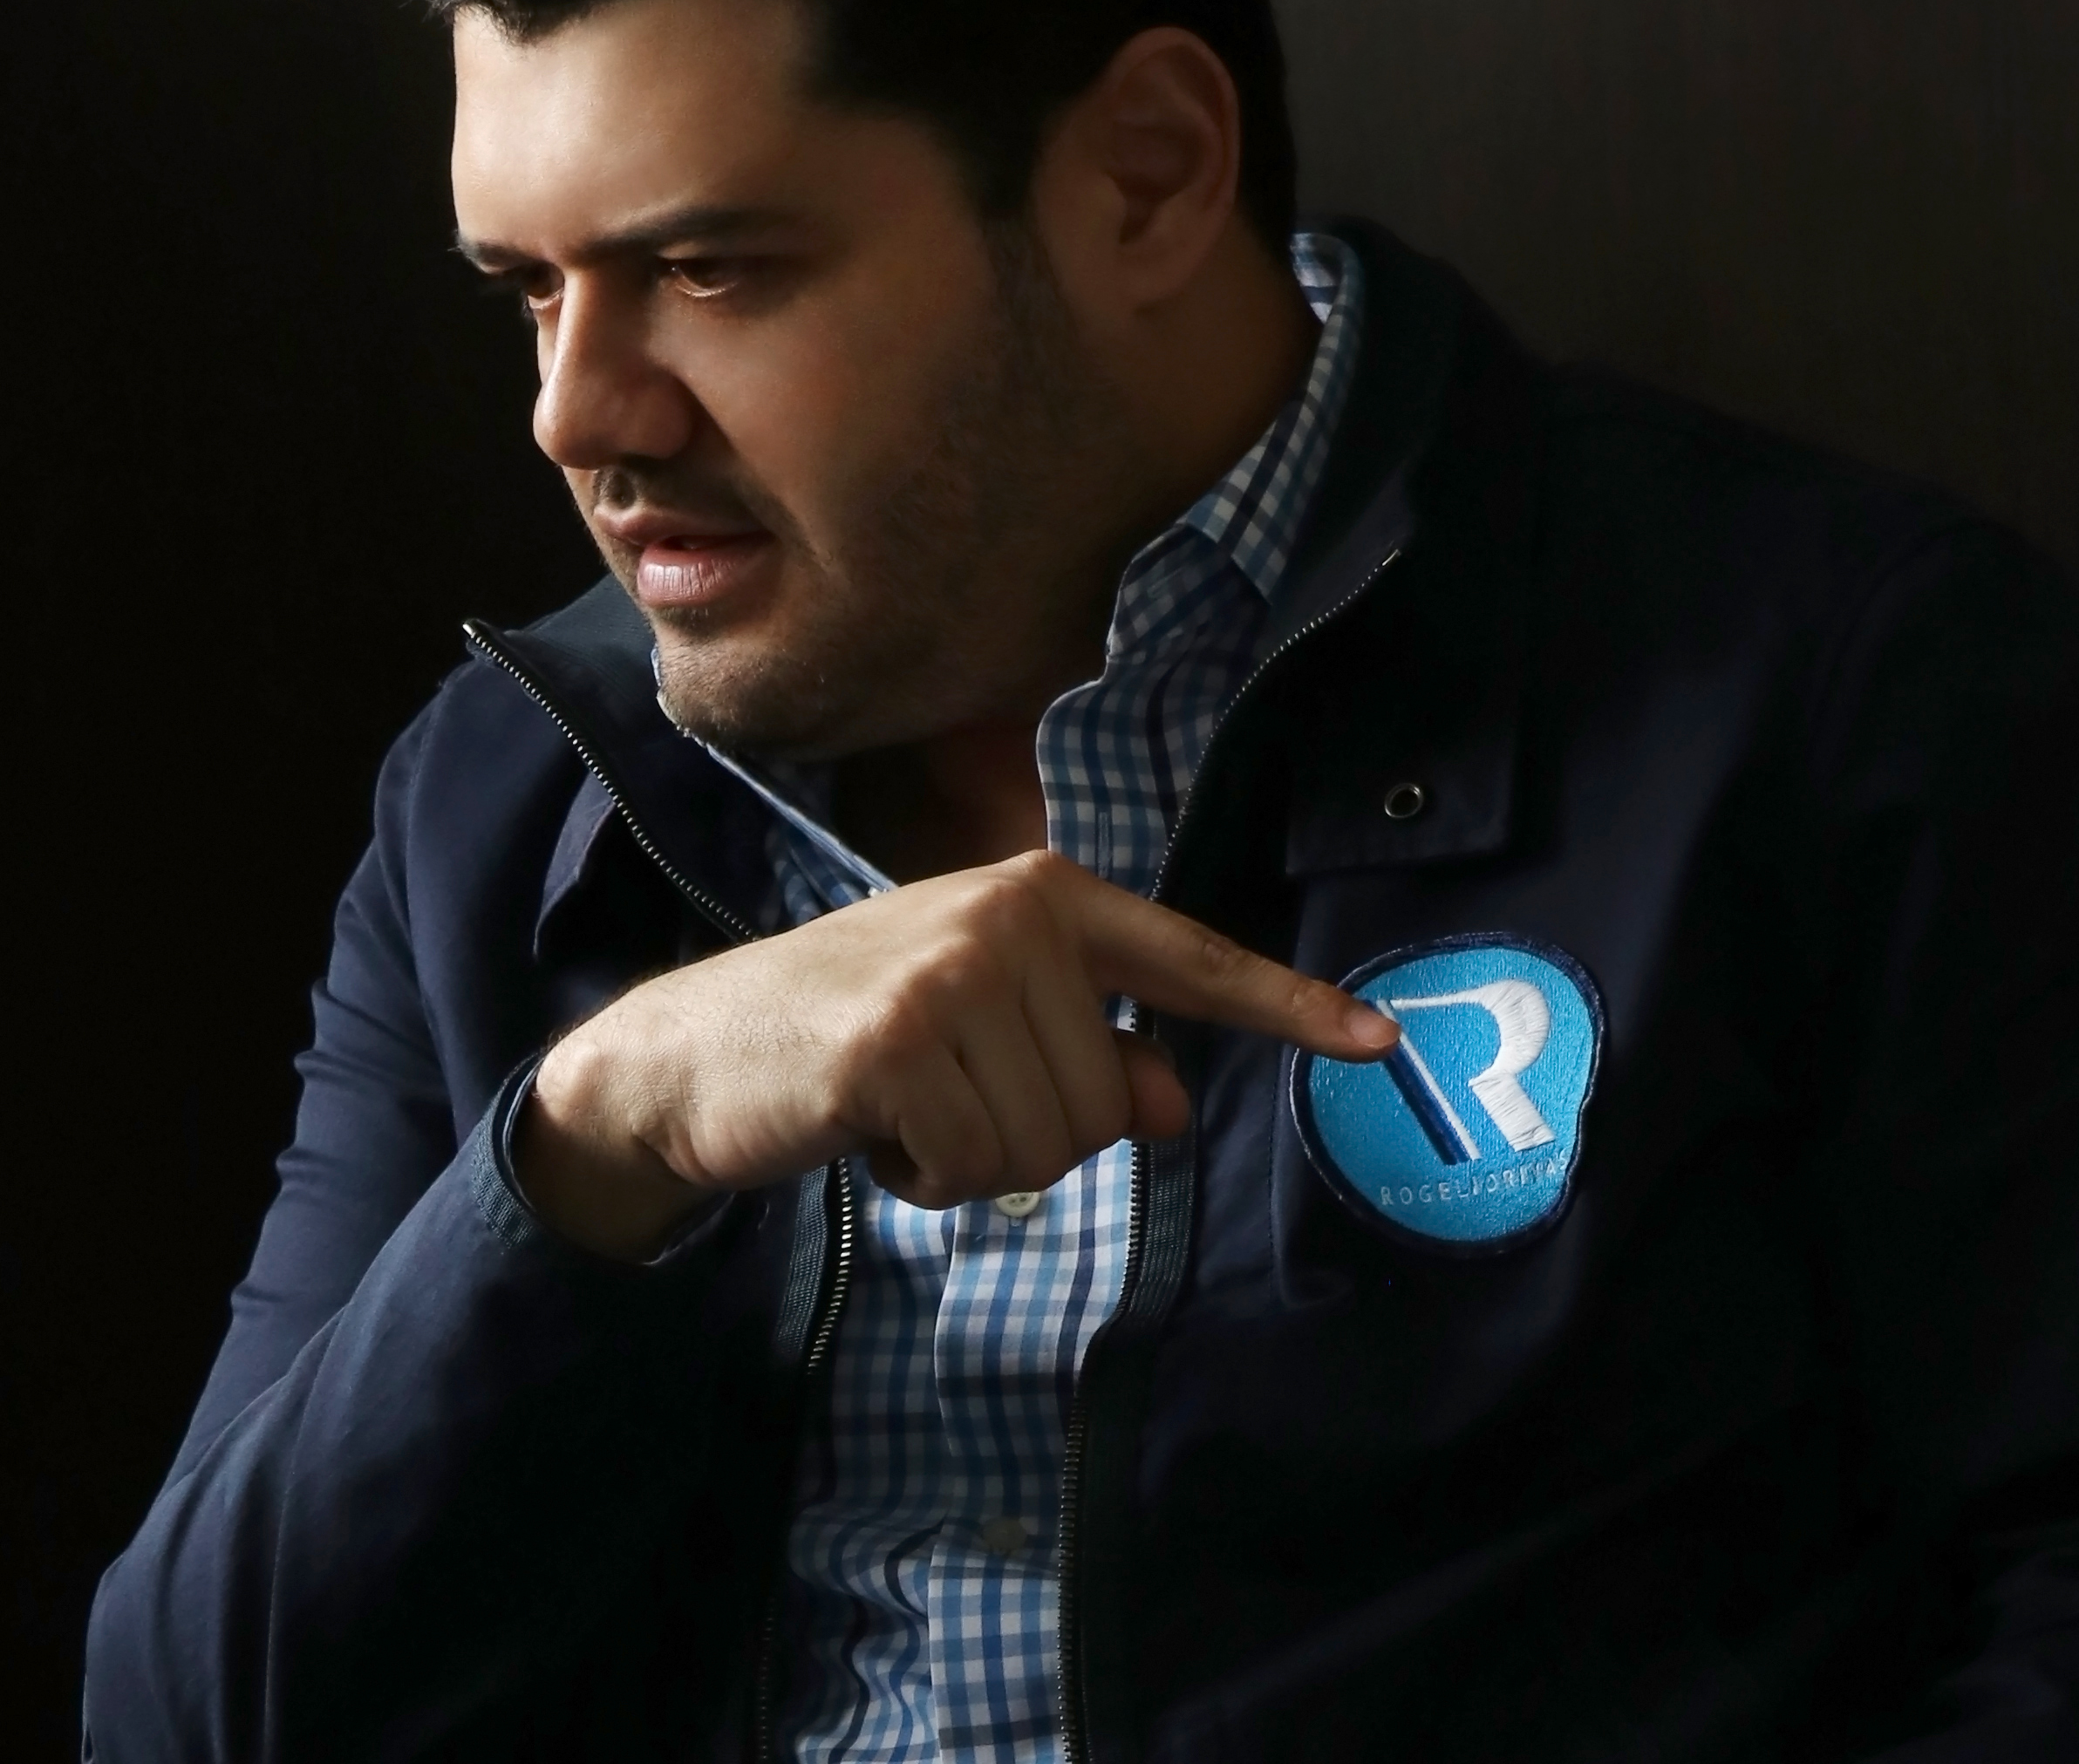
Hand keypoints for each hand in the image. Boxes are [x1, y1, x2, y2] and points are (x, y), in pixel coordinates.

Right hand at [513, 848, 1396, 1257]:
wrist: (698, 1050)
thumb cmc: (852, 1035)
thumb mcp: (980, 1028)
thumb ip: (1086, 1054)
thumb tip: (1172, 1100)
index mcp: (1043, 899)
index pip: (1187, 959)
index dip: (1287, 1008)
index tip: (1380, 1041)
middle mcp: (1010, 917)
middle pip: (1108, 1102)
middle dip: (1027, 1132)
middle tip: (937, 1094)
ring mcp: (953, 972)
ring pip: (1051, 1143)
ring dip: (975, 1158)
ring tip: (901, 1106)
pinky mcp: (899, 1040)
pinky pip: (976, 1166)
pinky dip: (927, 1178)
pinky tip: (871, 1129)